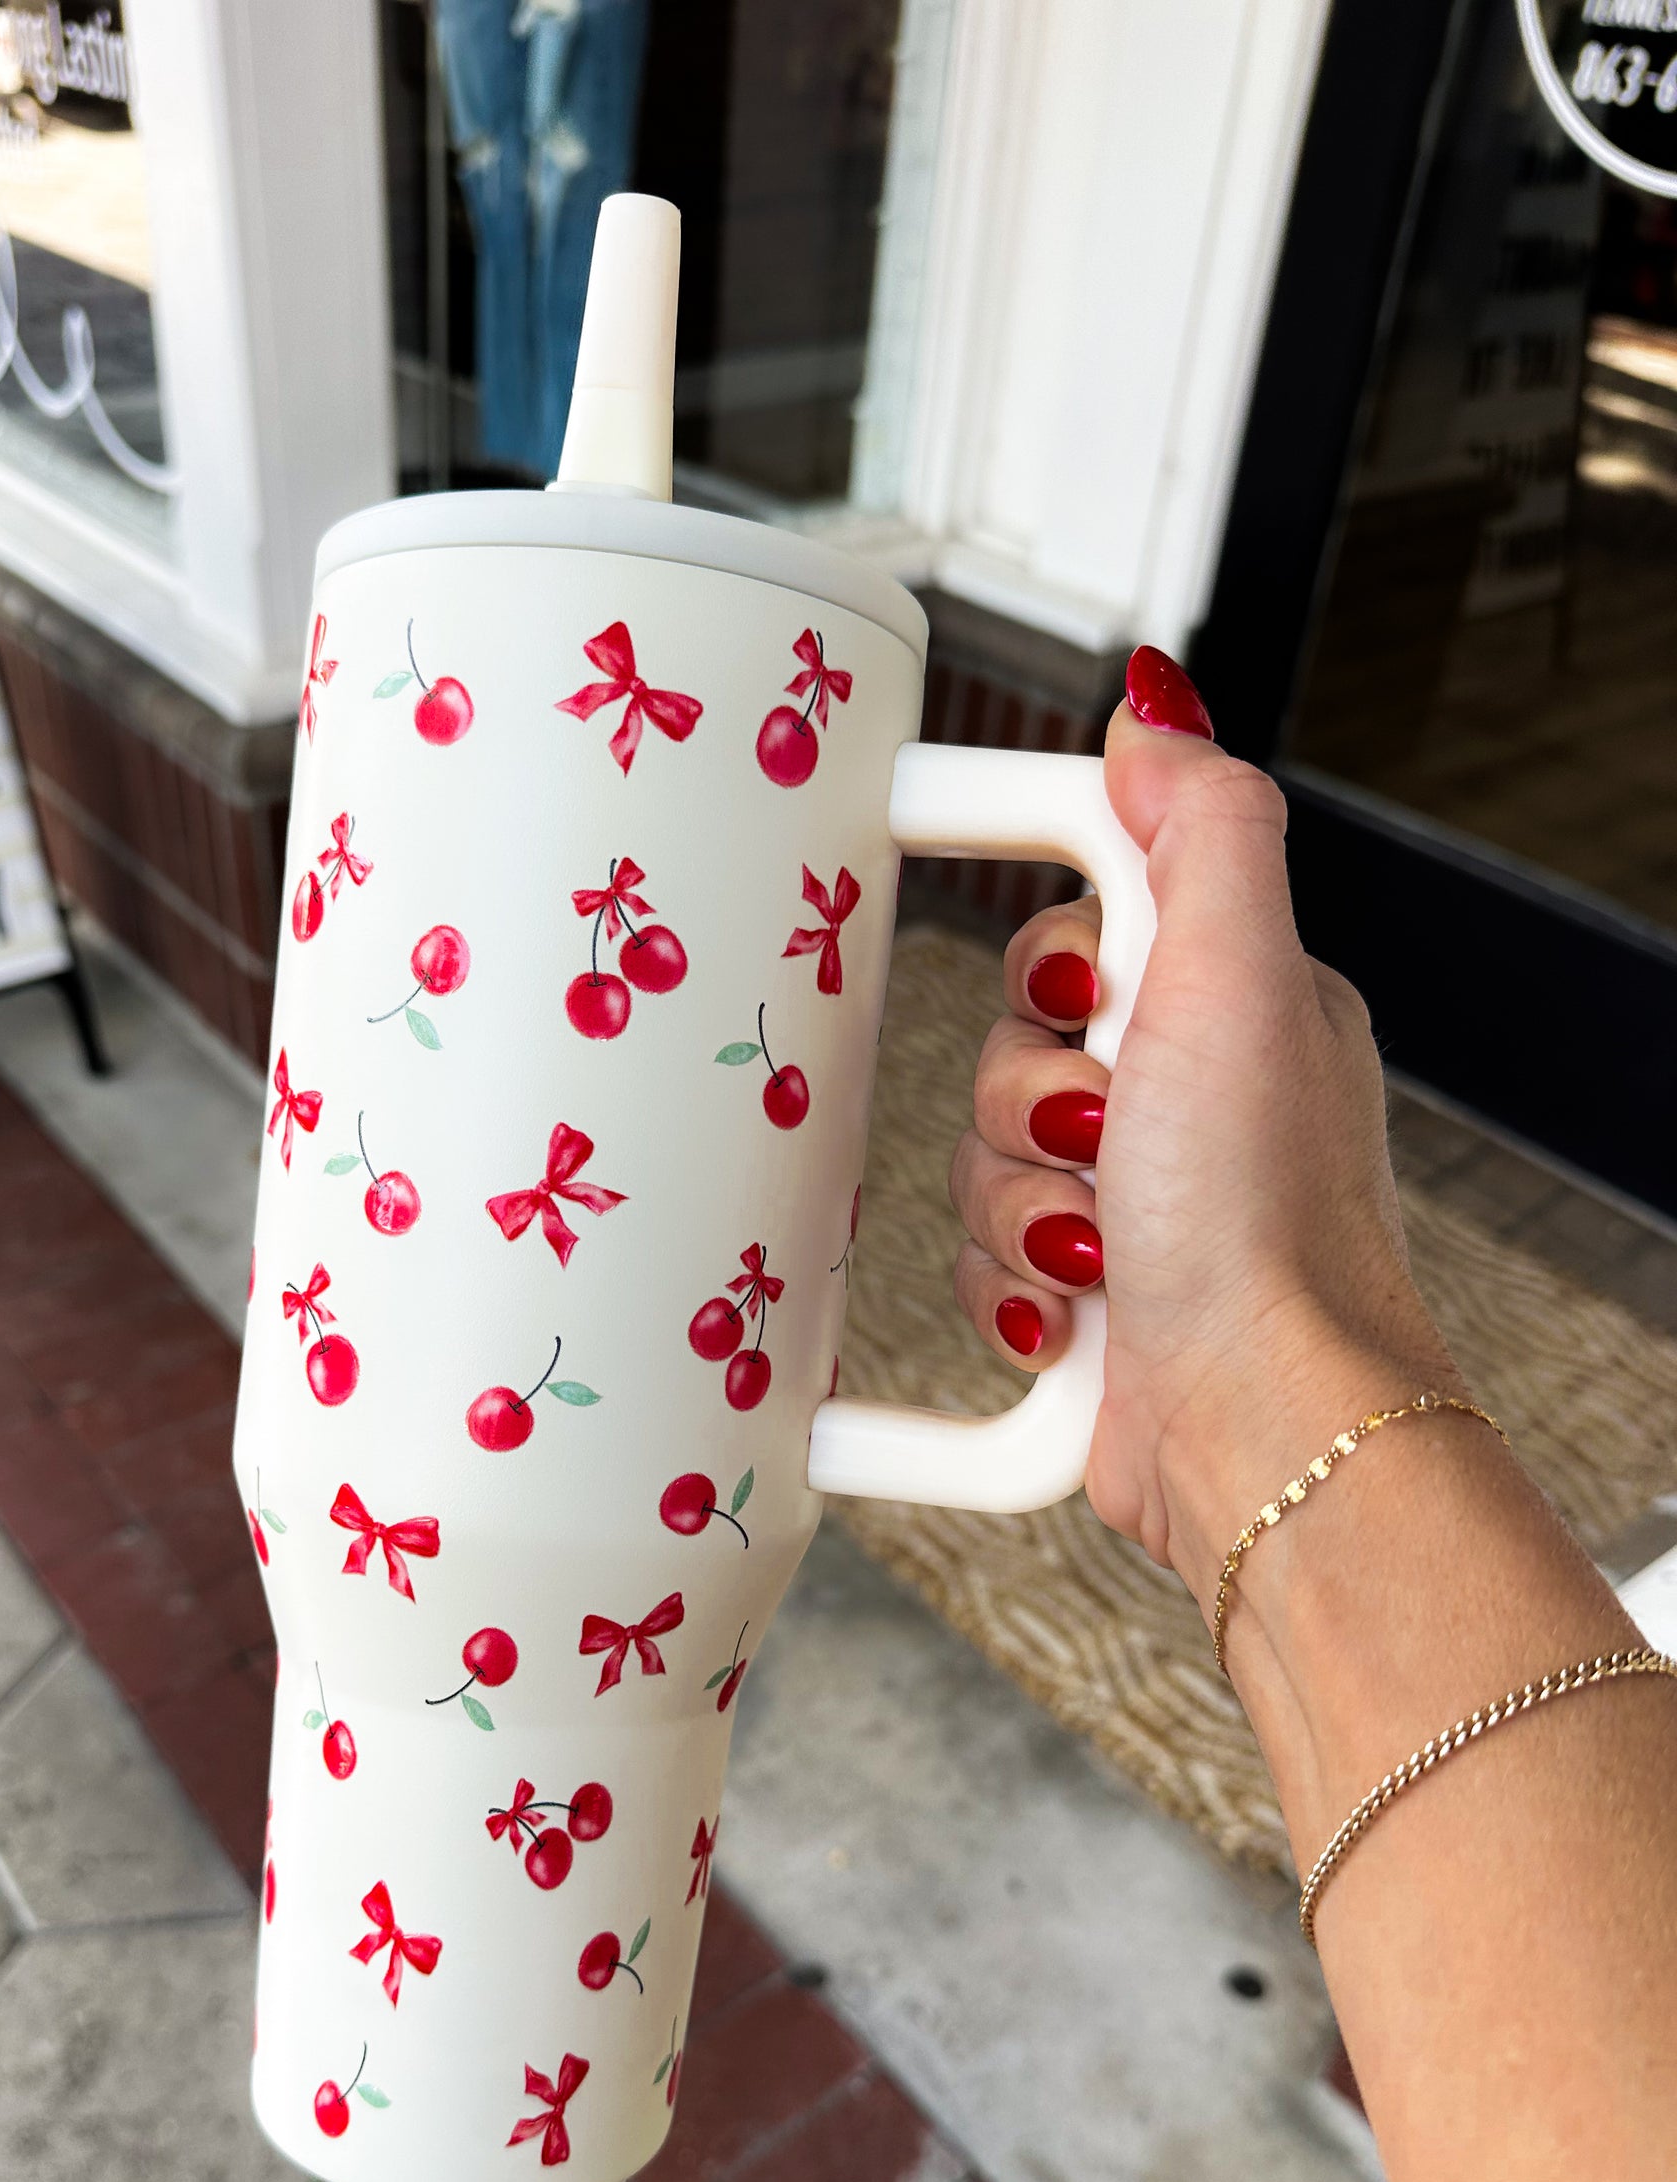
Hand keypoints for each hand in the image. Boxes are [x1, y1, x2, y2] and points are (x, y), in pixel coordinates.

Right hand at [950, 651, 1453, 1598]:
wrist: (1260, 1422)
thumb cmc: (1267, 1219)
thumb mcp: (1244, 975)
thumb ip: (1204, 825)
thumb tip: (1156, 704)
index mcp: (1235, 1012)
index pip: (1089, 917)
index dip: (1044, 939)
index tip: (1006, 934)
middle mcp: (1186, 1106)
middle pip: (1009, 1041)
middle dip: (1024, 1099)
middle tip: (1097, 1133)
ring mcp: (1132, 1209)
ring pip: (978, 1158)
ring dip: (1012, 1205)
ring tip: (1090, 1244)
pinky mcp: (1079, 1301)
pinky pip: (970, 1260)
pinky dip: (999, 1287)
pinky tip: (1059, 1311)